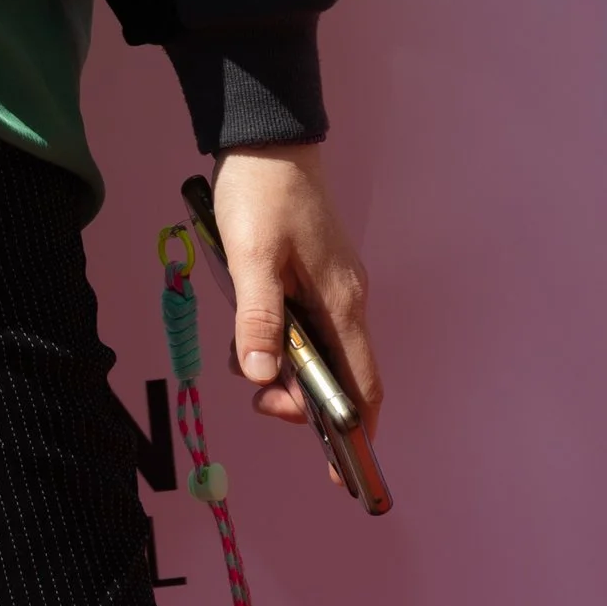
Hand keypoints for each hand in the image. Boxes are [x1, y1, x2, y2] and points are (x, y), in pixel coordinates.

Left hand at [210, 144, 379, 468]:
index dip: (356, 432)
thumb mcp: (250, 256)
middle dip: (302, 398)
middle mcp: (346, 299)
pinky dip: (277, 338)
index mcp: (342, 302)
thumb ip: (256, 317)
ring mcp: (331, 286)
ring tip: (243, 354)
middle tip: (257, 397)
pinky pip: (302, 324)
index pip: (363, 384)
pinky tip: (246, 329)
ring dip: (282, 365)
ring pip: (316, 350)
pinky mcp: (313, 273)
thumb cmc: (261, 192)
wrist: (265, 133)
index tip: (339, 471)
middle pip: (338, 374)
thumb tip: (263, 378)